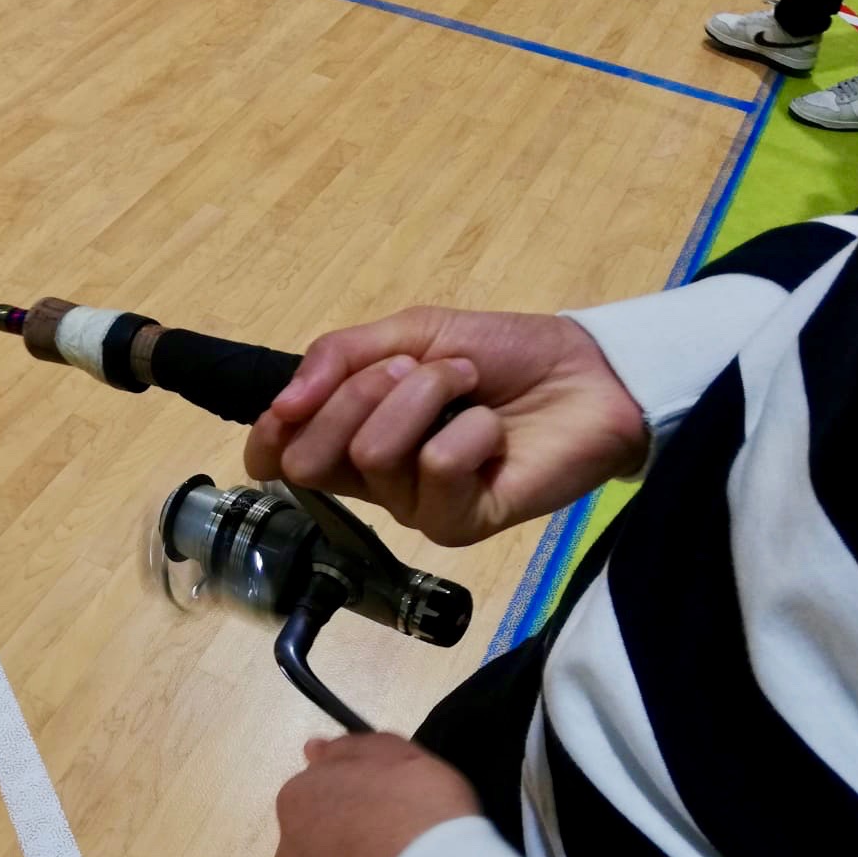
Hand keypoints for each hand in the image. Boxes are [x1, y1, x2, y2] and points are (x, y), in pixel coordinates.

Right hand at [246, 307, 647, 544]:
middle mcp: (374, 480)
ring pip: (372, 453)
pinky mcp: (460, 524)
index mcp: (350, 435)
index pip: (277, 459)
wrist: (589, 371)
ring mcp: (415, 507)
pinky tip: (494, 429)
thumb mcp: (410, 332)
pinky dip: (467, 429)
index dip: (269, 435)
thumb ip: (337, 357)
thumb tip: (281, 405)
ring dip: (424, 394)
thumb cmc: (500, 354)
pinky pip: (433, 469)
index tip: (291, 407)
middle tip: (411, 367)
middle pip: (310, 457)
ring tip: (467, 384)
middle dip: (357, 393)